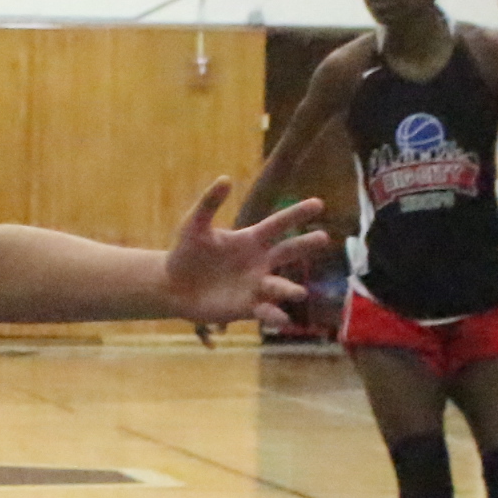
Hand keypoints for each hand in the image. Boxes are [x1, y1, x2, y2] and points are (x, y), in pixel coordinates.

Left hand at [162, 178, 330, 327]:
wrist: (173, 286)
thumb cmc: (186, 253)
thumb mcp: (194, 225)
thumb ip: (209, 203)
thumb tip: (225, 178)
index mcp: (250, 239)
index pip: (278, 224)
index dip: (296, 214)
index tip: (318, 203)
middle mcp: (259, 262)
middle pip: (288, 252)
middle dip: (305, 245)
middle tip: (323, 237)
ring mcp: (256, 285)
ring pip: (280, 286)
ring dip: (290, 289)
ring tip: (299, 293)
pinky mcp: (248, 307)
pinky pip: (266, 311)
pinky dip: (275, 315)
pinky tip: (282, 318)